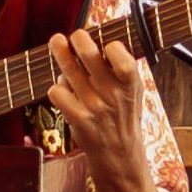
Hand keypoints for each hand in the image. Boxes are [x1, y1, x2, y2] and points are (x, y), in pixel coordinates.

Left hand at [46, 29, 152, 187]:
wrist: (120, 156)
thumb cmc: (125, 117)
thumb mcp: (134, 92)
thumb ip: (123, 69)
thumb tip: (101, 41)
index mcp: (131, 85)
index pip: (122, 59)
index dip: (112, 47)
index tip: (107, 44)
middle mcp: (113, 94)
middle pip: (90, 57)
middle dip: (79, 39)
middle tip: (75, 35)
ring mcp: (94, 107)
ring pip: (69, 70)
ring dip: (60, 54)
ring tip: (57, 43)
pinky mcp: (77, 118)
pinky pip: (58, 92)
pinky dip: (57, 87)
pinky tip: (63, 89)